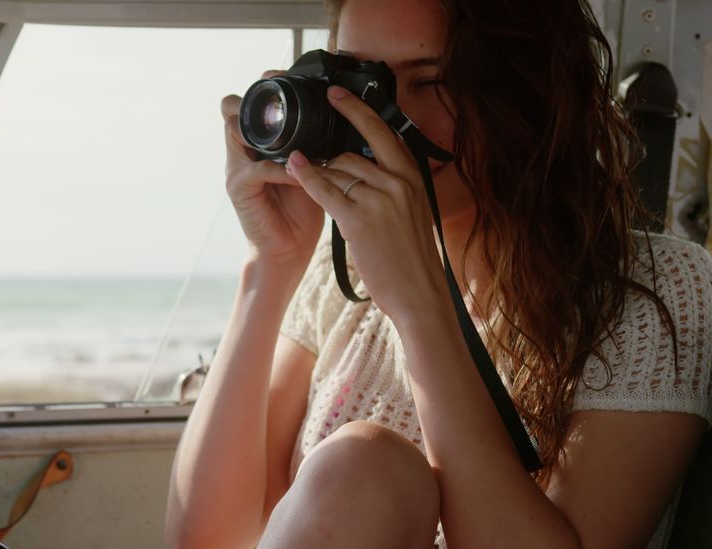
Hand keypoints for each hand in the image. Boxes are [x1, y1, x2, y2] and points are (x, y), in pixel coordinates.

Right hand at [221, 71, 324, 272]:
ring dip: (269, 131)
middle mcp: (241, 150)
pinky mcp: (239, 188)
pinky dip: (284, 169)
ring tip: (298, 135)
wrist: (290, 249)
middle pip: (233, 108)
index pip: (251, 103)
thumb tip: (347, 111)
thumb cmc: (304, 208)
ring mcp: (236, 168)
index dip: (265, 87)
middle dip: (259, 100)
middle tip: (287, 97)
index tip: (288, 76)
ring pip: (236, 130)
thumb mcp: (314, 166)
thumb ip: (316, 140)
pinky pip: (259, 169)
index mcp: (259, 142)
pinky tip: (304, 172)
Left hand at [283, 85, 449, 325]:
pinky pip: (325, 190)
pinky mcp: (358, 220)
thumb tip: (366, 165)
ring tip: (301, 172)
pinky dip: (307, 177)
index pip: (382, 132)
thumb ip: (394, 184)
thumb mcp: (412, 210)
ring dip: (318, 172)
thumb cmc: (411, 255)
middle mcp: (398, 182)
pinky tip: (293, 166)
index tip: (336, 93)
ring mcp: (379, 199)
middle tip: (309, 137)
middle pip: (352, 151)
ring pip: (336, 170)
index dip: (357, 109)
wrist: (418, 292)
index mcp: (411, 176)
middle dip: (327, 151)